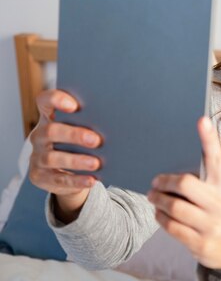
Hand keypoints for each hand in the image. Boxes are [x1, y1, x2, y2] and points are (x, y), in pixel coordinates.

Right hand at [29, 89, 101, 221]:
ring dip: (76, 160)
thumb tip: (121, 118)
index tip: (74, 105)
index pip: (45, 101)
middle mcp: (39, 136)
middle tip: (96, 140)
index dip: (56, 100)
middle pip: (50, 131)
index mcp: (49, 117)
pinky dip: (76, 180)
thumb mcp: (82, 130)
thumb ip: (92, 122)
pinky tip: (92, 179)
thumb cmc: (79, 144)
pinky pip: (58, 180)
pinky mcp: (40, 177)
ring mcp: (37, 157)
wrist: (65, 173)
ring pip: (53, 158)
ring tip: (97, 163)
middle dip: (74, 135)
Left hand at [148, 117, 220, 270]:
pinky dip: (161, 218)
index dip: (209, 139)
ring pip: (175, 207)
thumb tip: (183, 154)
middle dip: (165, 181)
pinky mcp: (200, 243)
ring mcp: (211, 224)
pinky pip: (172, 227)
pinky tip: (159, 213)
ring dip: (158, 200)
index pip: (216, 158)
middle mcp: (220, 203)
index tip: (201, 120)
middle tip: (155, 181)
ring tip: (153, 196)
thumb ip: (207, 174)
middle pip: (186, 184)